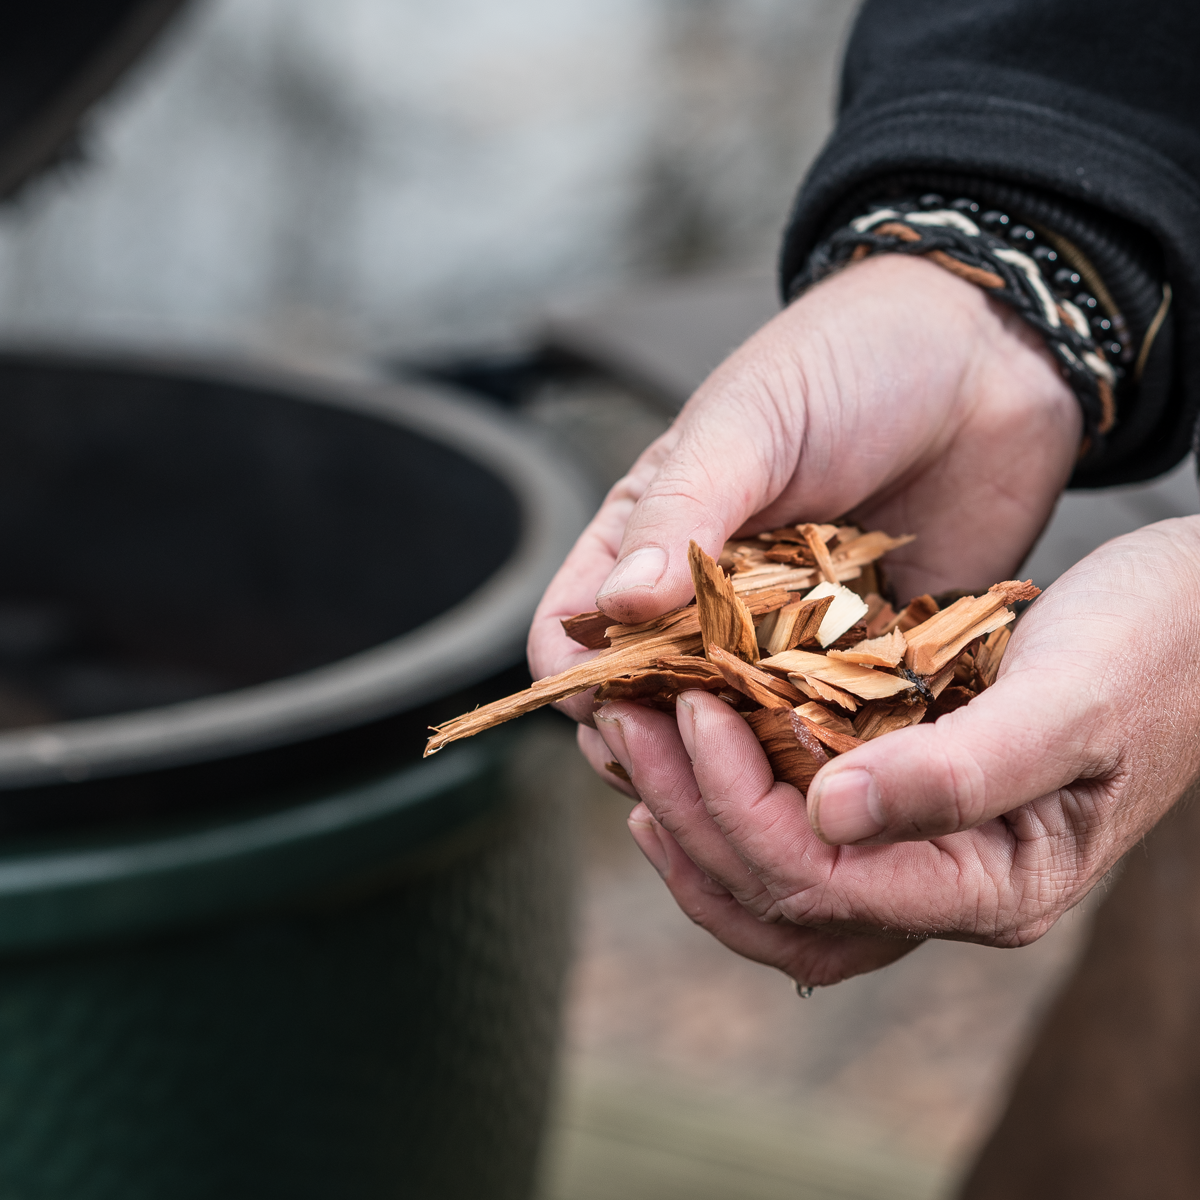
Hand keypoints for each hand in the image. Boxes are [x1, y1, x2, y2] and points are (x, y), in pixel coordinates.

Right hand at [528, 253, 1078, 732]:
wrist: (985, 357)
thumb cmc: (845, 366)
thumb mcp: (744, 426)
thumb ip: (680, 515)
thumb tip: (612, 609)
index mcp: (649, 543)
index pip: (574, 636)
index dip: (583, 684)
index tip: (620, 714)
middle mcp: (705, 605)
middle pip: (650, 708)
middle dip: (663, 747)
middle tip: (706, 763)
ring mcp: (785, 640)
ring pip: (738, 735)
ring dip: (748, 764)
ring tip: (777, 774)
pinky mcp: (864, 660)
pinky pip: (834, 729)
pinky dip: (834, 754)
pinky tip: (854, 764)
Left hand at [595, 520, 1199, 985]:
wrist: (1197, 619)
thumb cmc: (1154, 648)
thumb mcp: (1070, 699)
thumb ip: (962, 770)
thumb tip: (826, 814)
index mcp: (995, 882)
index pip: (827, 883)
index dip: (741, 805)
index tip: (693, 708)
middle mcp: (950, 887)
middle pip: (785, 900)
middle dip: (693, 818)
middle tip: (628, 729)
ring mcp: (925, 855)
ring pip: (780, 887)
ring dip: (698, 822)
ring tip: (638, 754)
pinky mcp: (907, 807)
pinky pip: (799, 838)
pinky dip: (733, 805)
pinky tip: (694, 757)